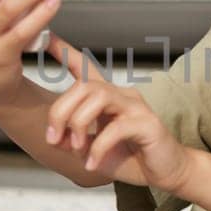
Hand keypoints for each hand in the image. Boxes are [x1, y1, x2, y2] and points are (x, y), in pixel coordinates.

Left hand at [44, 33, 195, 192]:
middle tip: (53, 138)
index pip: (84, 67)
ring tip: (76, 149)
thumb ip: (71, 141)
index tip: (44, 37)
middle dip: (60, 111)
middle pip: (84, 85)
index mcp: (107, 98)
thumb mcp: (91, 150)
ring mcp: (136, 107)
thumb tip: (54, 137)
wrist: (166, 173)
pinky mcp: (147, 124)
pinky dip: (98, 148)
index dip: (64, 51)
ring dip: (78, 124)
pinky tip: (92, 163)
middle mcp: (122, 95)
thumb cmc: (131, 158)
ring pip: (98, 97)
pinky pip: (115, 128)